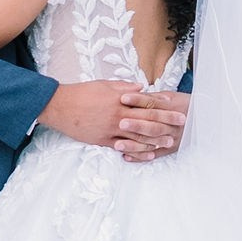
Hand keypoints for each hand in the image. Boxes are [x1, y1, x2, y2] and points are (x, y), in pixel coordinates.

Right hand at [38, 81, 183, 155]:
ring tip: (169, 143)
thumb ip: (125, 87)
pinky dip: (137, 152)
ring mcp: (111, 130)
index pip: (146, 104)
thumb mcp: (105, 85)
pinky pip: (123, 148)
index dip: (162, 107)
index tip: (176, 108)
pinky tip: (148, 155)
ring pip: (138, 138)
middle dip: (165, 124)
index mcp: (120, 101)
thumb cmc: (83, 92)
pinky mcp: (103, 141)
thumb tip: (142, 87)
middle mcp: (118, 116)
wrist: (61, 106)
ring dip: (155, 141)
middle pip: (146, 121)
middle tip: (180, 127)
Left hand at [114, 89, 188, 162]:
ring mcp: (172, 138)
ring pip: (152, 142)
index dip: (137, 100)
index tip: (123, 98)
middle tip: (119, 123)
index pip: (152, 103)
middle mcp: (172, 124)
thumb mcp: (171, 96)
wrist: (203, 118)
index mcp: (171, 107)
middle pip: (152, 124)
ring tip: (117, 145)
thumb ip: (153, 98)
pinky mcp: (170, 149)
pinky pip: (154, 154)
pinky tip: (126, 156)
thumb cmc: (183, 105)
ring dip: (134, 144)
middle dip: (135, 124)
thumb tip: (134, 93)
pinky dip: (140, 157)